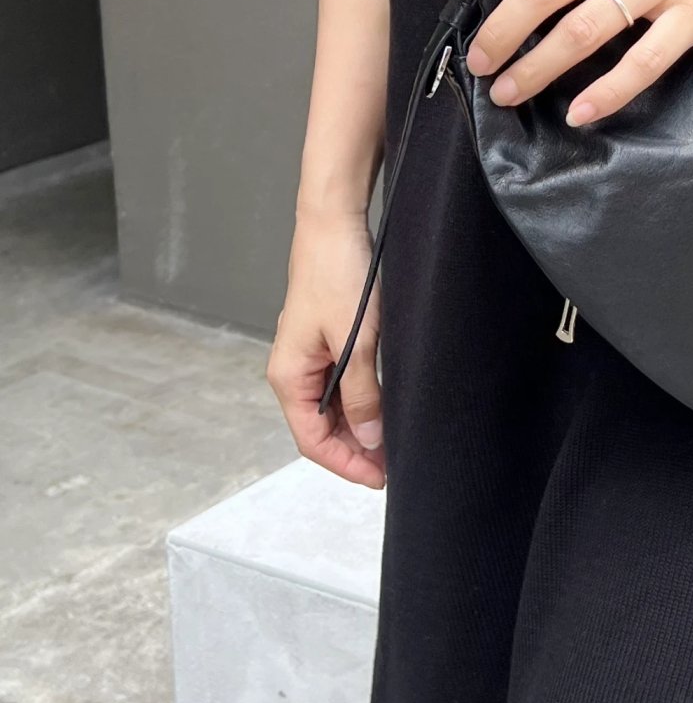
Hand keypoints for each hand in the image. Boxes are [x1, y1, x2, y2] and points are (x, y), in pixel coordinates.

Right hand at [266, 210, 385, 489]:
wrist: (333, 224)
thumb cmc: (337, 275)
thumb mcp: (357, 342)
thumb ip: (362, 396)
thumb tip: (370, 440)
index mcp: (288, 376)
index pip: (312, 440)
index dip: (346, 464)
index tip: (380, 478)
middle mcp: (293, 370)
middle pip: (320, 428)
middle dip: (354, 450)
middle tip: (393, 464)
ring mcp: (308, 354)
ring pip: (331, 407)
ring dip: (358, 427)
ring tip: (392, 441)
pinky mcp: (325, 338)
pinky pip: (338, 383)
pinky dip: (358, 401)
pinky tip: (382, 406)